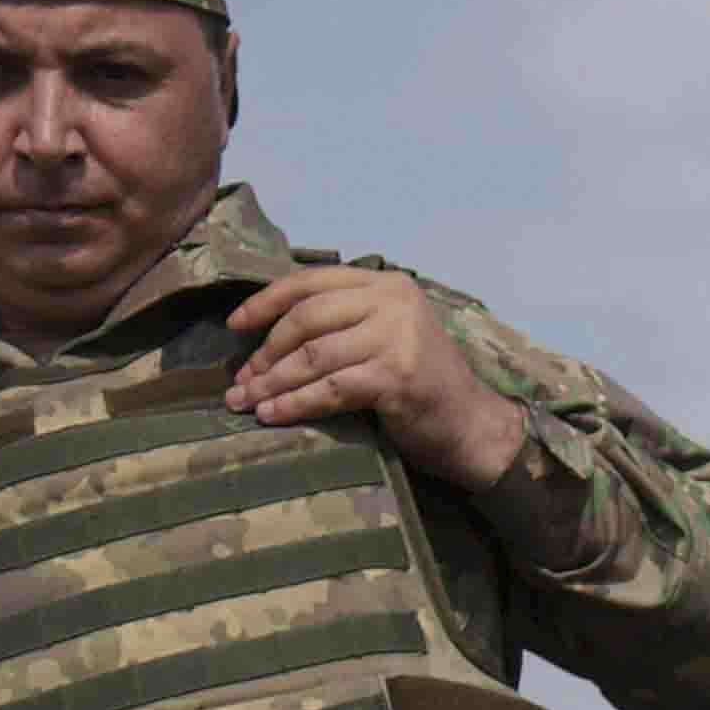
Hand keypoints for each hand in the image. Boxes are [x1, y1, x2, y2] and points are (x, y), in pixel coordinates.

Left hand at [229, 259, 531, 497]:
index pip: (311, 281)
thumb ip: (345, 322)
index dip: (266, 302)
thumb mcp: (386, 337)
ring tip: (246, 402)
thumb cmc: (423, 388)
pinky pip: (329, 388)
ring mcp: (396, 336)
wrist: (474, 428)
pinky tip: (273, 416)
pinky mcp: (396, 374)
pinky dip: (295, 403)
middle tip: (241, 381)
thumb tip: (269, 333)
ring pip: (313, 355)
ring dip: (272, 382)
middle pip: (306, 317)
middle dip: (265, 351)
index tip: (235, 326)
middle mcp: (392, 301)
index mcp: (385, 285)